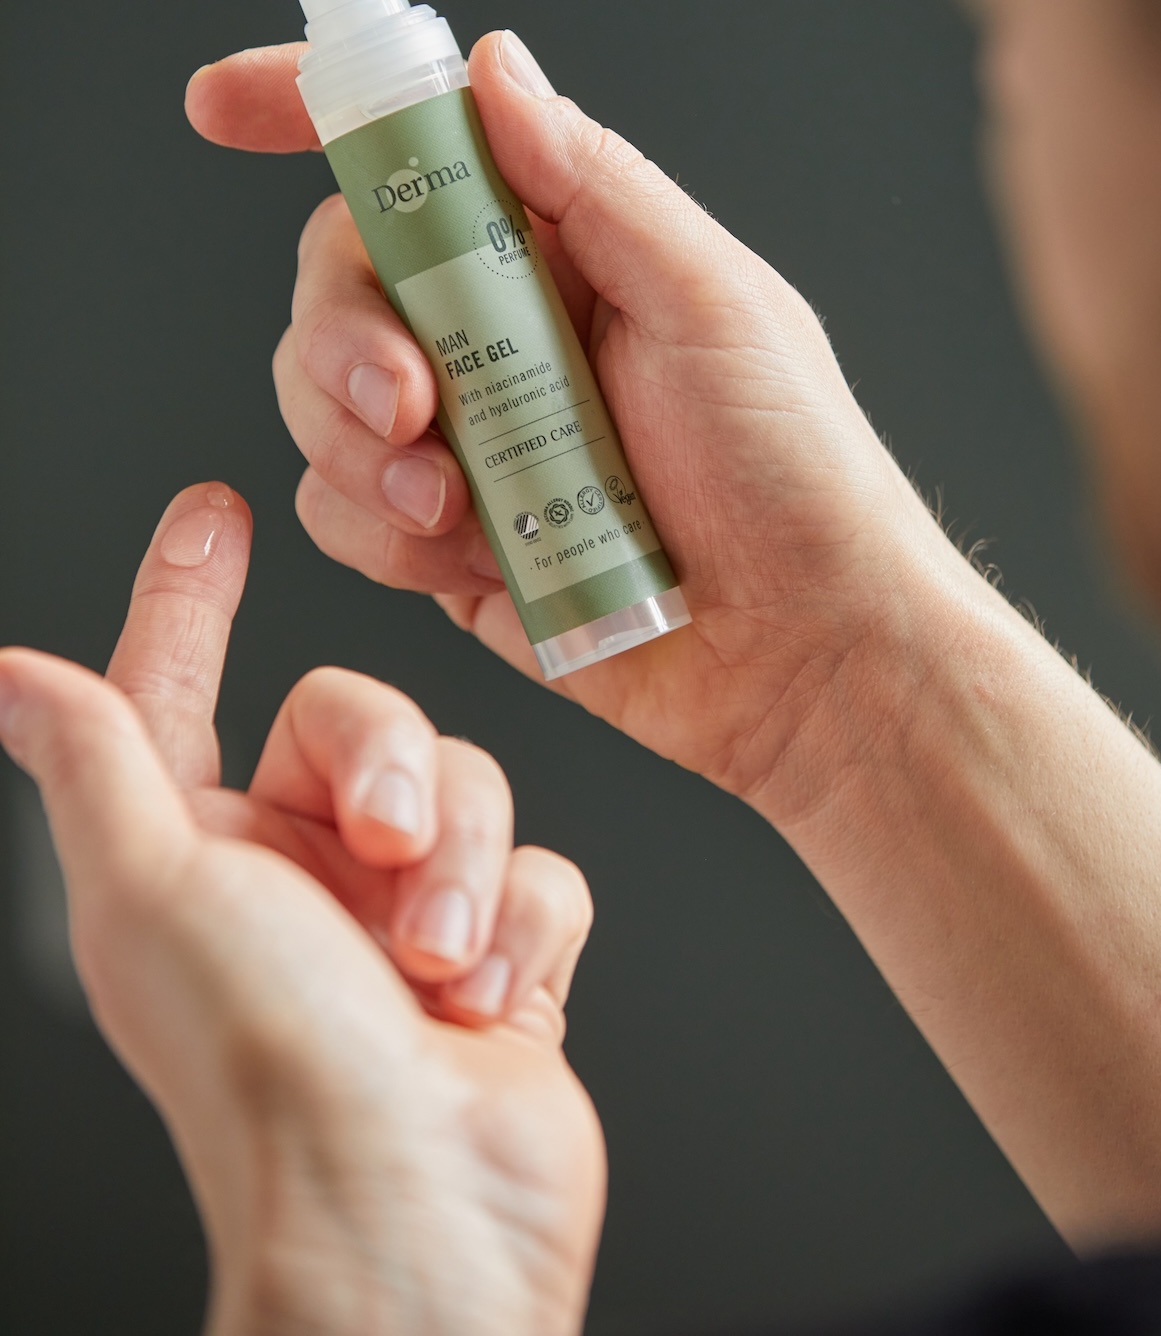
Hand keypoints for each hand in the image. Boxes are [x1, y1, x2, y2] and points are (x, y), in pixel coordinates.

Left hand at [0, 484, 604, 1335]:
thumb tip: (9, 673)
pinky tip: (488, 993)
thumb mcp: (156, 888)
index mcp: (202, 852)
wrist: (413, 1216)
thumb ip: (99, 758)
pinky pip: (541, 869)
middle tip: (385, 852)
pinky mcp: (502, 958)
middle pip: (371, 719)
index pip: (185, 683)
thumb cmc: (268, 1066)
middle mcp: (302, 875)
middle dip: (395, 770)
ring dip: (463, 870)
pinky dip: (522, 924)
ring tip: (437, 963)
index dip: (190, 592)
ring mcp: (408, 917)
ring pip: (469, 786)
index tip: (214, 510)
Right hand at [186, 33, 970, 824]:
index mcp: (564, 247)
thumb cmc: (795, 468)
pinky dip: (383, 535)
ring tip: (459, 505)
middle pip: (337, 280)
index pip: (418, 150)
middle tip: (407, 400)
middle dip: (340, 338)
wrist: (806, 654)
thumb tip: (492, 63)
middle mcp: (498, 329)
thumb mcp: (711, 300)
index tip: (222, 104)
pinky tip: (473, 560)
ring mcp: (464, 436)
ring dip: (358, 449)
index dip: (310, 109)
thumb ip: (594, 183)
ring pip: (315, 400)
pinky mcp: (443, 541)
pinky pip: (340, 513)